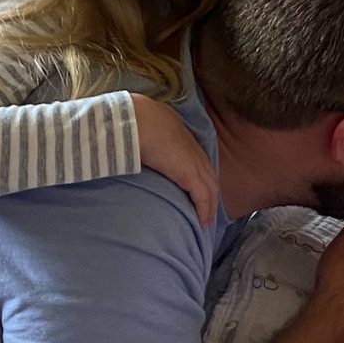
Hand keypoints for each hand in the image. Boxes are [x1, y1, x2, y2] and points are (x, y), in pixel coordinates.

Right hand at [131, 93, 218, 225]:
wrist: (134, 120)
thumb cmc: (133, 121)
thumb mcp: (144, 127)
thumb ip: (148, 136)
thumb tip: (136, 142)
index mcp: (183, 136)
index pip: (199, 160)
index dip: (201, 177)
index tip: (199, 191)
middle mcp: (194, 148)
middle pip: (210, 175)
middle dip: (211, 195)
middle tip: (208, 212)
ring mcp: (194, 161)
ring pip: (211, 188)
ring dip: (210, 206)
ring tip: (205, 222)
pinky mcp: (190, 174)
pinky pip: (203, 197)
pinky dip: (205, 210)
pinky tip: (202, 222)